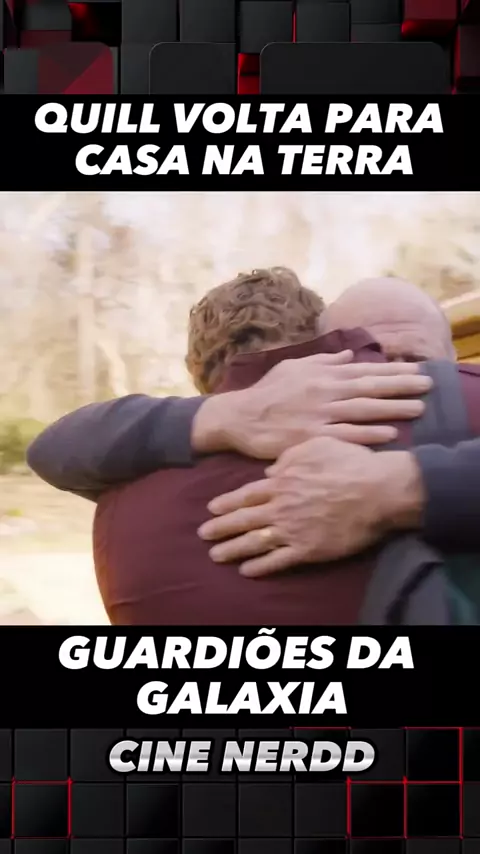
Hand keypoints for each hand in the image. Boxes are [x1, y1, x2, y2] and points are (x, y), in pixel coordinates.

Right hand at [192, 350, 431, 458]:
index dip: (393, 369)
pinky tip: (388, 434)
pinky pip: (345, 435)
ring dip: (392, 408)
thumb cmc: (267, 392)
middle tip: (428, 385)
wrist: (239, 417)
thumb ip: (323, 361)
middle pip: (370, 387)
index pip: (365, 370)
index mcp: (323, 375)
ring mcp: (319, 415)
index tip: (418, 368)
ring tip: (418, 409)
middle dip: (401, 385)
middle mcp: (325, 392)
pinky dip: (367, 434)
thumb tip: (348, 354)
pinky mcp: (311, 437)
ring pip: (362, 410)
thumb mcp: (293, 367)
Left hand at [198, 437, 424, 575]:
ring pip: (255, 542)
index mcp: (283, 481)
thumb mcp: (316, 445)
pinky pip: (279, 561)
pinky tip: (246, 571)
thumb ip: (288, 457)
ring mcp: (294, 530)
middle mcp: (283, 507)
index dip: (227, 503)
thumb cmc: (351, 463)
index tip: (211, 509)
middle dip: (221, 528)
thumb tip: (268, 471)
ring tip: (216, 555)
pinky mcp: (309, 550)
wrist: (378, 490)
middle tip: (203, 534)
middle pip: (244, 519)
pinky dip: (261, 567)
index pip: (248, 495)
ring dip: (233, 549)